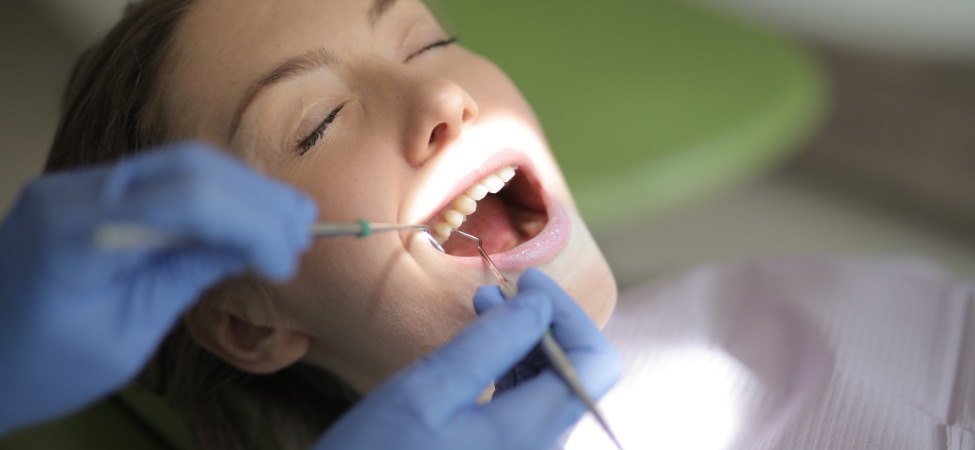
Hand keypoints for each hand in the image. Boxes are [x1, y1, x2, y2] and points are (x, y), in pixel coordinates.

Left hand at [0, 142, 315, 434]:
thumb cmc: (40, 366)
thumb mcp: (124, 337)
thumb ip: (184, 278)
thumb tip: (252, 246)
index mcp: (72, 229)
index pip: (184, 199)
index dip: (248, 223)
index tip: (286, 263)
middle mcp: (75, 189)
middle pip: (188, 167)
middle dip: (256, 199)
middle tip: (305, 234)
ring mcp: (82, 185)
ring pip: (182, 163)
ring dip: (245, 191)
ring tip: (294, 221)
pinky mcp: (94, 193)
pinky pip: (166, 178)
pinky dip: (217, 195)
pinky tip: (252, 215)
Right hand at [313, 268, 621, 449]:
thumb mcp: (428, 389)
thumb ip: (490, 343)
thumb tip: (539, 304)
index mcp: (531, 433)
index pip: (594, 363)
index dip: (568, 313)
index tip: (526, 282)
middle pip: (576, 376)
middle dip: (544, 325)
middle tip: (496, 292)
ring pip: (550, 392)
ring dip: (525, 346)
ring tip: (483, 311)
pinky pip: (525, 412)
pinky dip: (510, 373)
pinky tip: (477, 354)